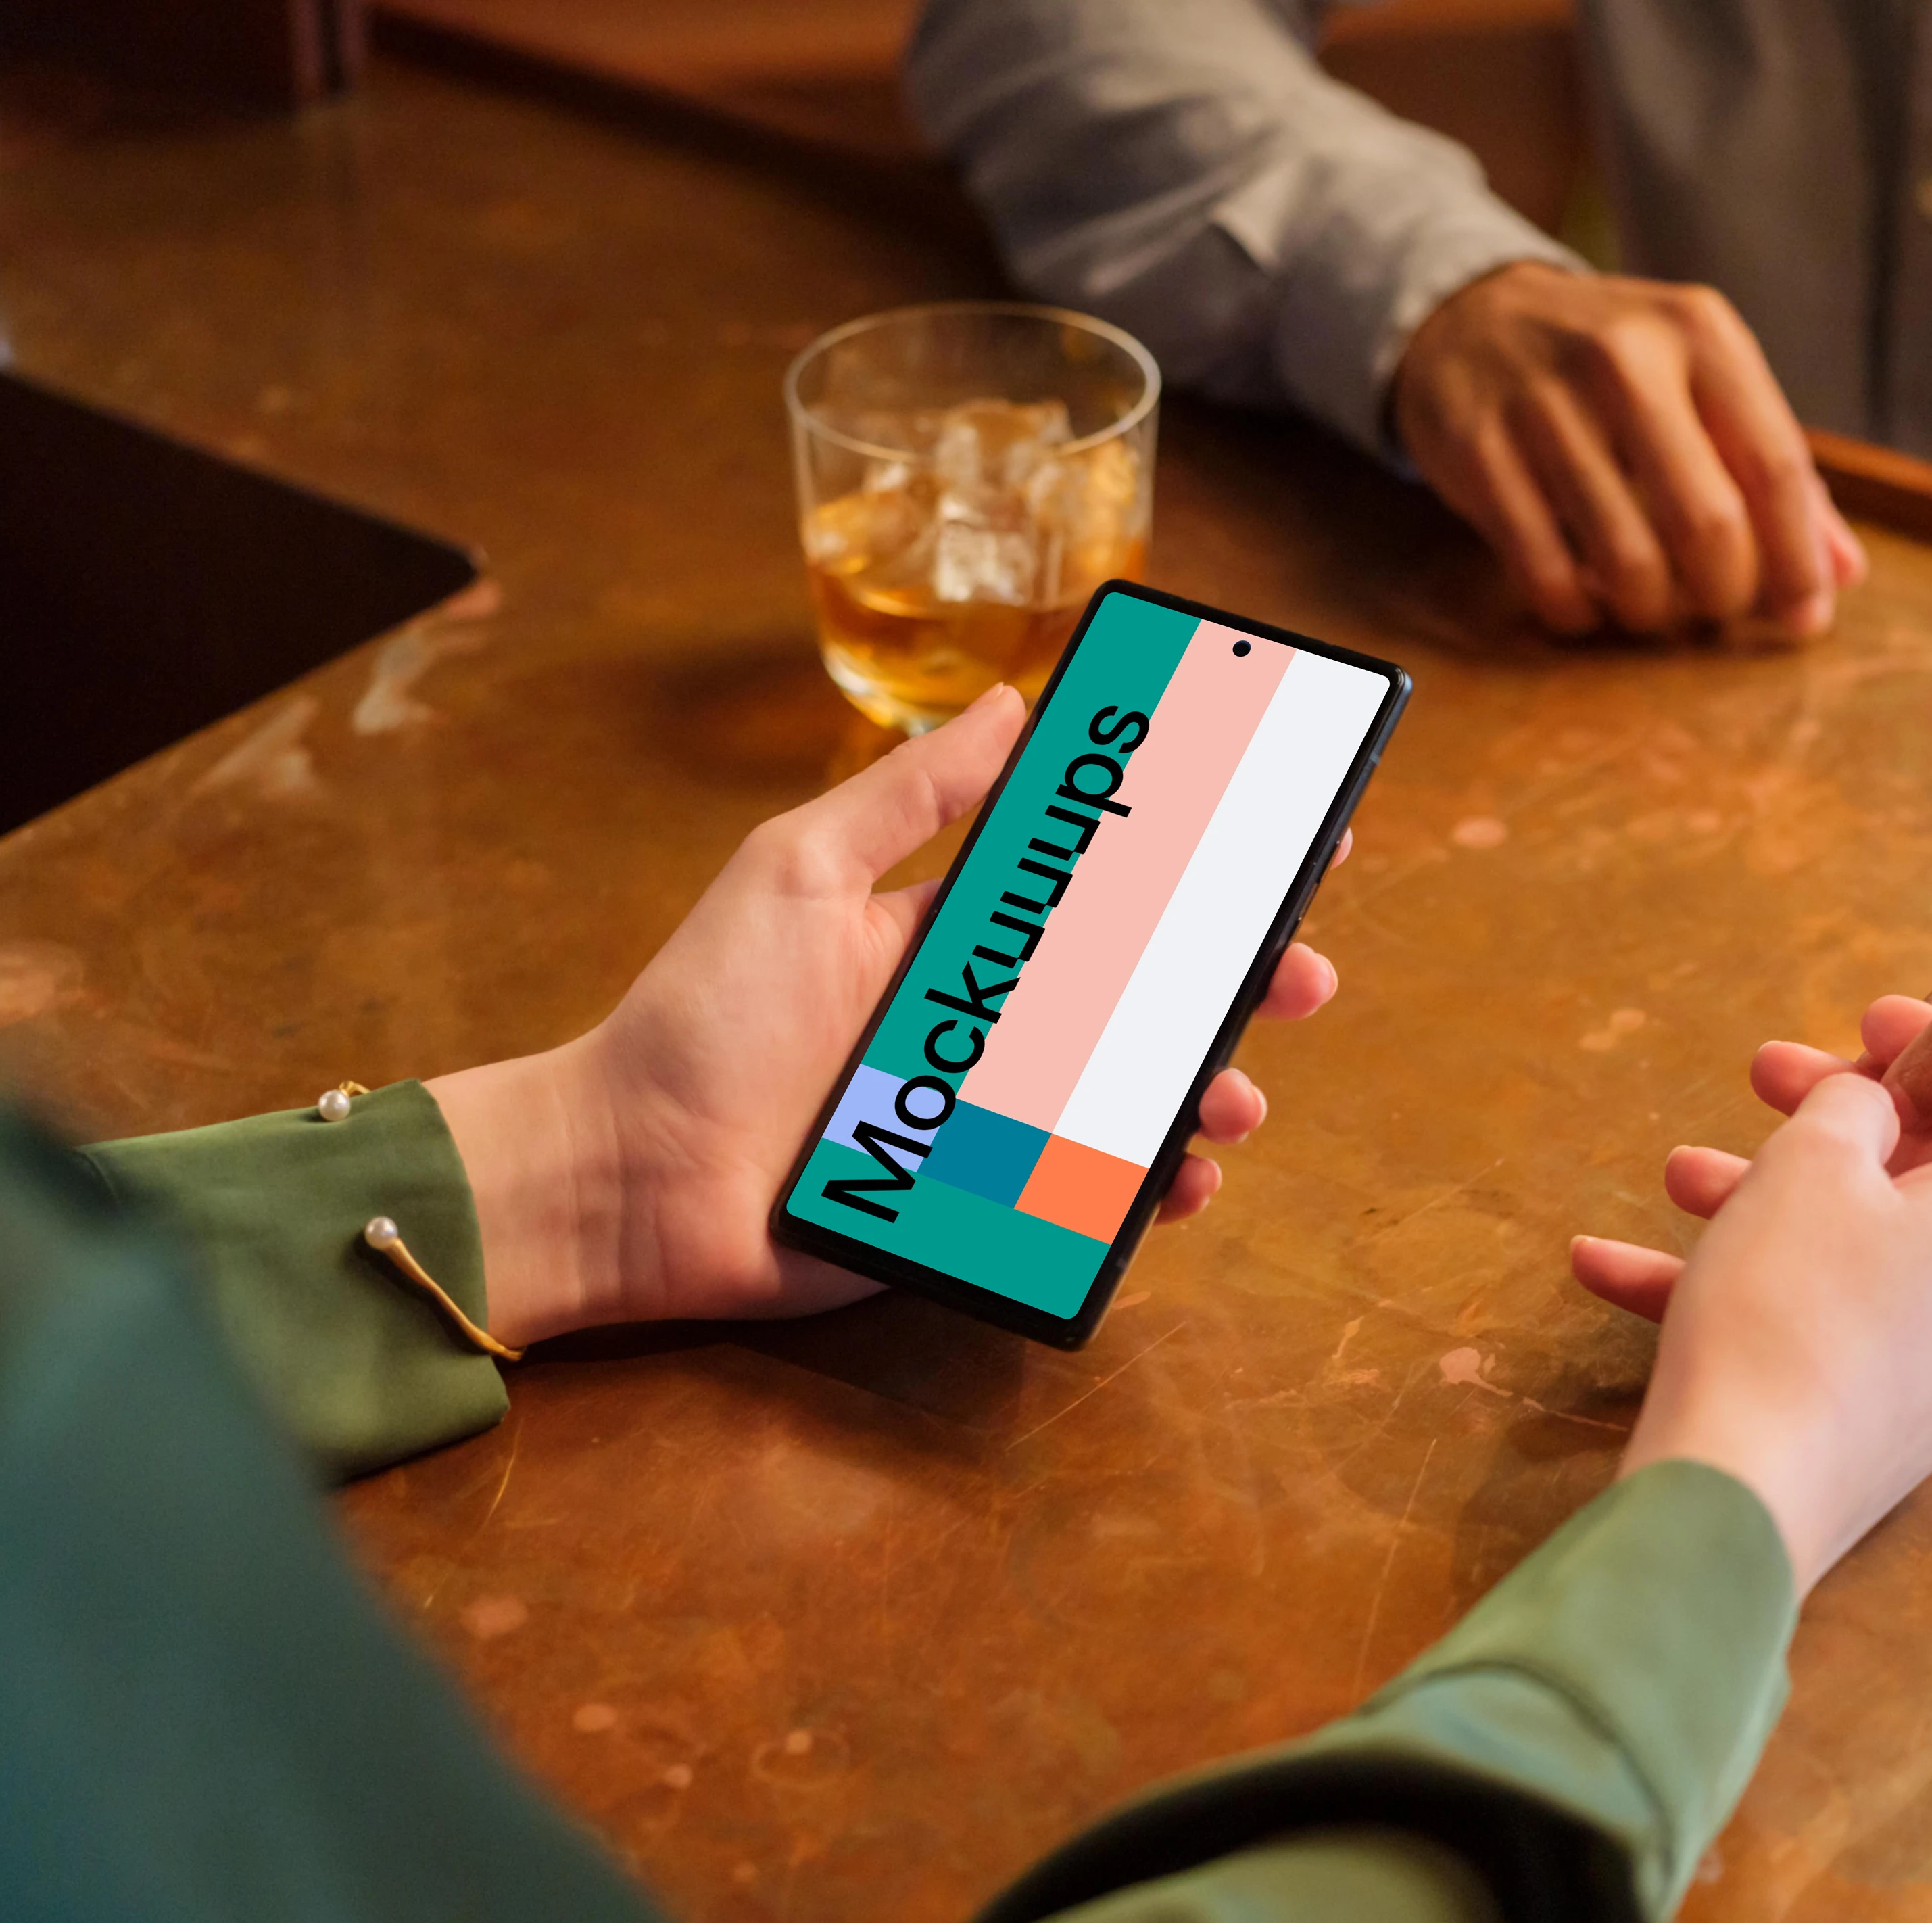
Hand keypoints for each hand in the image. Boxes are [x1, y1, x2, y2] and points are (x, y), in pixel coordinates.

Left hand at [425, 685, 1342, 1342]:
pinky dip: (1151, 1189)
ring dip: (1204, 1089)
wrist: (627, 1175)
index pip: (1098, 886)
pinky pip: (1091, 1198)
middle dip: (1238, 981)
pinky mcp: (979, 1208)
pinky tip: (1181, 1178)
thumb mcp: (796, 875)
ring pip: (1134, 1098)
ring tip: (1232, 1096)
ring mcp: (991, 1118)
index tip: (1281, 831)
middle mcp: (988, 1024)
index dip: (1192, 861)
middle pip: (1145, 994)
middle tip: (1304, 975)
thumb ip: (906, 797)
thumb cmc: (696, 1018)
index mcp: (957, 935)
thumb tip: (1013, 704)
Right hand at [1392, 260, 1868, 640]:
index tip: (1803, 619)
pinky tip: (1584, 599)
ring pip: (1628, 561)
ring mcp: (1544, 404)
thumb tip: (1841, 574)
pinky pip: (1546, 573)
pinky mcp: (1480, 451)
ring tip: (1648, 605)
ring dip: (1649, 612)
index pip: (1776, 468)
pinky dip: (1577, 610)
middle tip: (1713, 609)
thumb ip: (1774, 471)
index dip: (1798, 562)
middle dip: (1723, 595)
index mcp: (1700, 332)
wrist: (1472, 318)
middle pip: (1709, 525)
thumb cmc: (1614, 369)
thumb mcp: (1702, 383)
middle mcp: (1625, 358)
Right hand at [1571, 999, 1931, 1591]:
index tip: (1878, 1032)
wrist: (1738, 1505)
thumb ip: (1851, 1109)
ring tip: (1676, 1176)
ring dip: (1775, 1201)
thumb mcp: (1808, 1167)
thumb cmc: (1785, 1309)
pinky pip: (1827, 1329)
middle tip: (1764, 1079)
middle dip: (1843, 1121)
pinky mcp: (1884, 1428)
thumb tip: (1877, 1110)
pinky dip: (1744, 1291)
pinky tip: (1613, 1271)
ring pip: (1867, 1254)